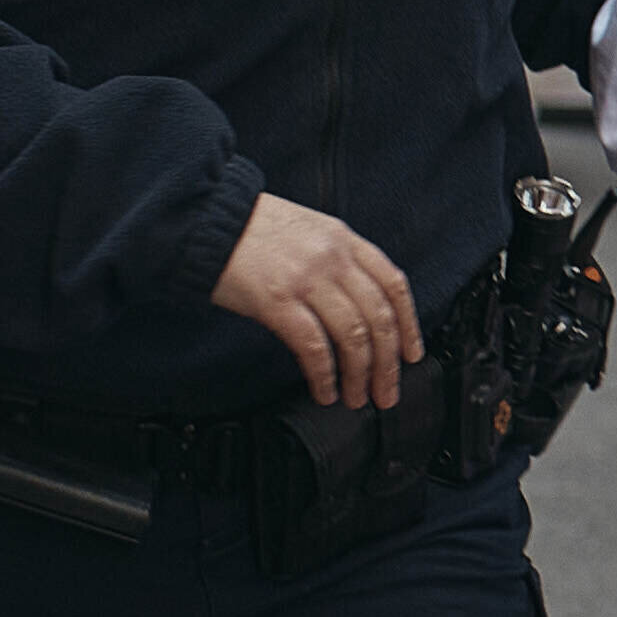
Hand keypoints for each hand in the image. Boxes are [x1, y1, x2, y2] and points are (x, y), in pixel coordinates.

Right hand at [213, 192, 424, 409]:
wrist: (206, 218)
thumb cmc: (248, 227)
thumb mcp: (307, 229)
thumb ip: (335, 259)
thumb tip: (356, 304)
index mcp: (343, 239)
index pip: (393, 285)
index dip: (408, 325)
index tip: (411, 354)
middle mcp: (332, 257)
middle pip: (379, 317)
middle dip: (389, 363)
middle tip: (387, 392)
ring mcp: (306, 279)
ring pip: (353, 336)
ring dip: (360, 376)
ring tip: (357, 398)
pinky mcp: (277, 300)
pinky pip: (314, 346)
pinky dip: (325, 375)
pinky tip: (325, 390)